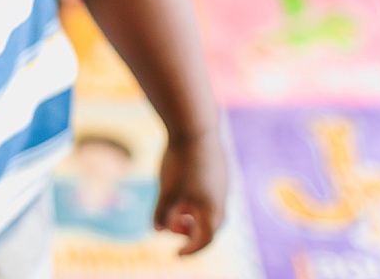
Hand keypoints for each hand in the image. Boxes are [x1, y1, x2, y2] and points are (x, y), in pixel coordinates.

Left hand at [153, 127, 227, 254]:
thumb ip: (161, 214)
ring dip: (193, 215)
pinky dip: (196, 200)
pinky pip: (210, 193)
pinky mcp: (219, 169)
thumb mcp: (166, 191)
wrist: (196, 126)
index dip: (191, 250)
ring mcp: (222, 183)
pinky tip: (182, 189)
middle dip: (190, 232)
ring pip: (210, 209)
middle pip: (209, 227)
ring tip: (175, 208)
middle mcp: (221, 198)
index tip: (176, 254)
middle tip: (171, 227)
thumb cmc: (180, 161)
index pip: (204, 240)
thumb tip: (157, 230)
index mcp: (210, 209)